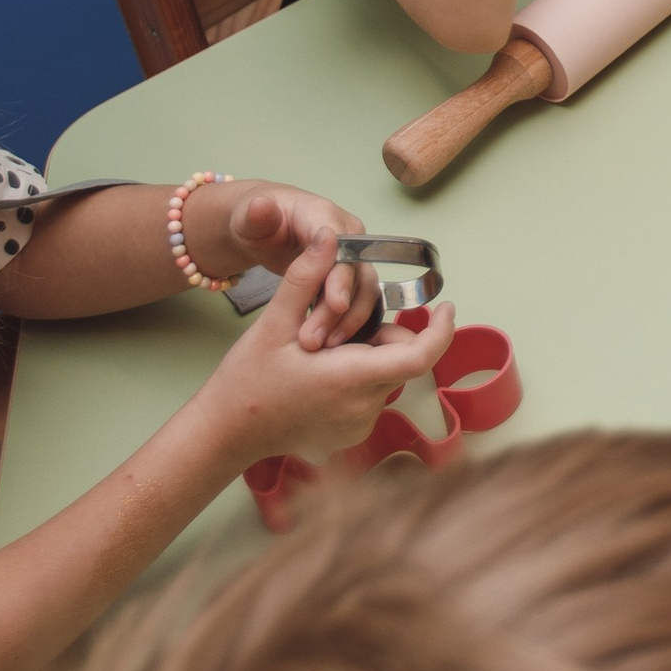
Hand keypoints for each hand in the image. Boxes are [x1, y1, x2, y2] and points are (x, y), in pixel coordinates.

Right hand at [184, 232, 454, 482]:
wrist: (226, 434)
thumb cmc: (246, 380)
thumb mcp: (272, 324)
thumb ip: (305, 278)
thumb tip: (328, 236)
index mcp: (349, 378)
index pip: (418, 357)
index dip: (441, 331)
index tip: (445, 306)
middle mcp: (363, 408)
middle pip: (399, 360)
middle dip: (380, 336)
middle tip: (336, 327)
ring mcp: (359, 426)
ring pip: (386, 377)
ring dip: (368, 357)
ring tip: (320, 353)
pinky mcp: (352, 434)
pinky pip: (372, 396)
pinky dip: (359, 378)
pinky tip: (321, 375)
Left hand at [186, 181, 373, 344]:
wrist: (263, 228)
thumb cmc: (256, 223)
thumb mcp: (248, 218)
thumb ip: (255, 215)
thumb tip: (261, 206)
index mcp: (326, 218)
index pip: (344, 246)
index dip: (341, 275)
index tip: (335, 304)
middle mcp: (349, 237)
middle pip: (356, 273)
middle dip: (340, 309)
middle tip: (315, 340)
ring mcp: (352, 259)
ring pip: (364, 292)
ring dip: (348, 321)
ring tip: (322, 347)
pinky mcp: (350, 279)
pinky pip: (359, 303)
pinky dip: (349, 324)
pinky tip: (333, 345)